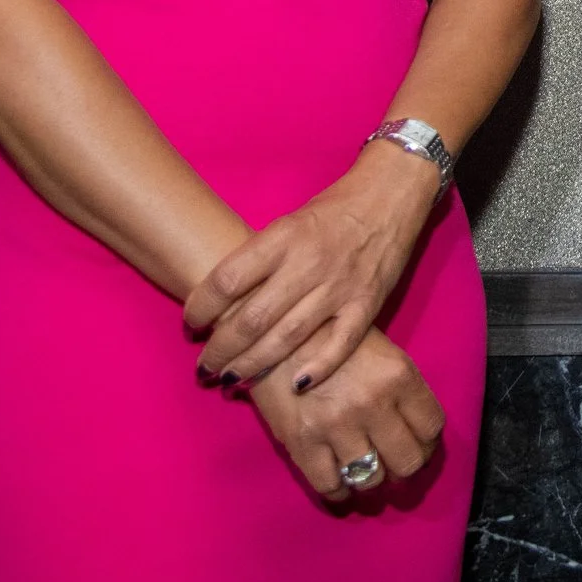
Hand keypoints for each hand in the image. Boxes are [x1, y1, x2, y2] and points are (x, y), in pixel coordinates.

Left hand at [184, 146, 438, 389]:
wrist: (391, 195)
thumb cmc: (333, 209)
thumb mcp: (288, 222)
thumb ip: (261, 260)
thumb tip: (223, 303)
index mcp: (283, 237)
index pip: (227, 280)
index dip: (200, 307)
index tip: (190, 324)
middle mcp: (308, 263)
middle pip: (252, 319)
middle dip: (220, 350)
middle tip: (204, 367)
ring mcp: (340, 287)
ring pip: (287, 338)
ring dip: (253, 365)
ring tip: (230, 380)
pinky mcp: (367, 304)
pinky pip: (339, 345)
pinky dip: (316, 369)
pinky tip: (295, 386)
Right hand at [248, 327, 445, 504]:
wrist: (274, 330)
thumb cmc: (332, 336)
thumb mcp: (381, 350)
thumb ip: (401, 388)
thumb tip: (414, 430)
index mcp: (398, 375)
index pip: (432, 427)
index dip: (428, 442)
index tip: (418, 445)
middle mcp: (373, 403)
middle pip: (409, 461)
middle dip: (405, 467)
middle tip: (393, 463)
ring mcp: (337, 425)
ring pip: (371, 479)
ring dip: (370, 478)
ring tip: (364, 469)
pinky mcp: (303, 442)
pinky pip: (330, 486)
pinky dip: (338, 492)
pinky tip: (339, 483)